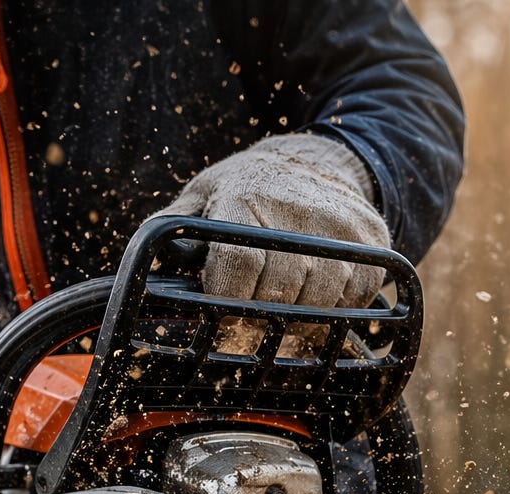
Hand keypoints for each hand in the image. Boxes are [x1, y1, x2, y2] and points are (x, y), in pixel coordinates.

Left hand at [153, 132, 388, 307]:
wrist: (316, 160)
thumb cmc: (248, 187)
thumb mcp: (204, 194)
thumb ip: (173, 228)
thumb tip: (137, 268)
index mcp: (246, 199)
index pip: (238, 265)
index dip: (227, 300)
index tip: (224, 315)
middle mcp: (298, 212)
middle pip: (281, 292)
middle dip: (263, 314)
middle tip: (255, 318)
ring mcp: (342, 228)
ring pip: (322, 303)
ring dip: (302, 317)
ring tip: (287, 307)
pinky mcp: (372, 242)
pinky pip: (356, 298)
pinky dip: (337, 307)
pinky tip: (318, 293)